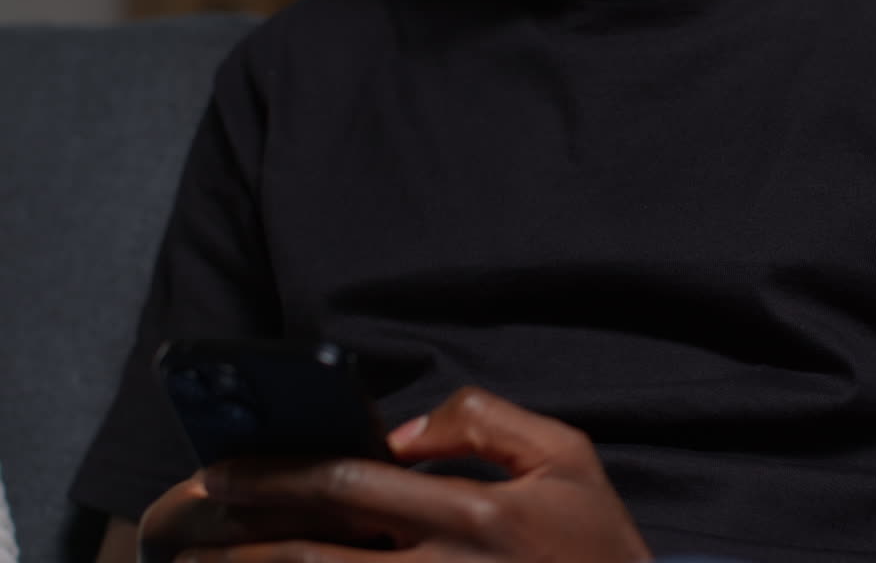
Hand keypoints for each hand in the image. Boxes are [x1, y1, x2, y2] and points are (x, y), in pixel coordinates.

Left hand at [147, 387, 652, 562]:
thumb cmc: (598, 543)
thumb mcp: (568, 456)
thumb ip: (486, 423)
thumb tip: (406, 433)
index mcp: (474, 514)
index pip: (353, 484)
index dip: (276, 474)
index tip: (221, 470)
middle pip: (314, 555)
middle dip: (235, 537)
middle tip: (180, 526)